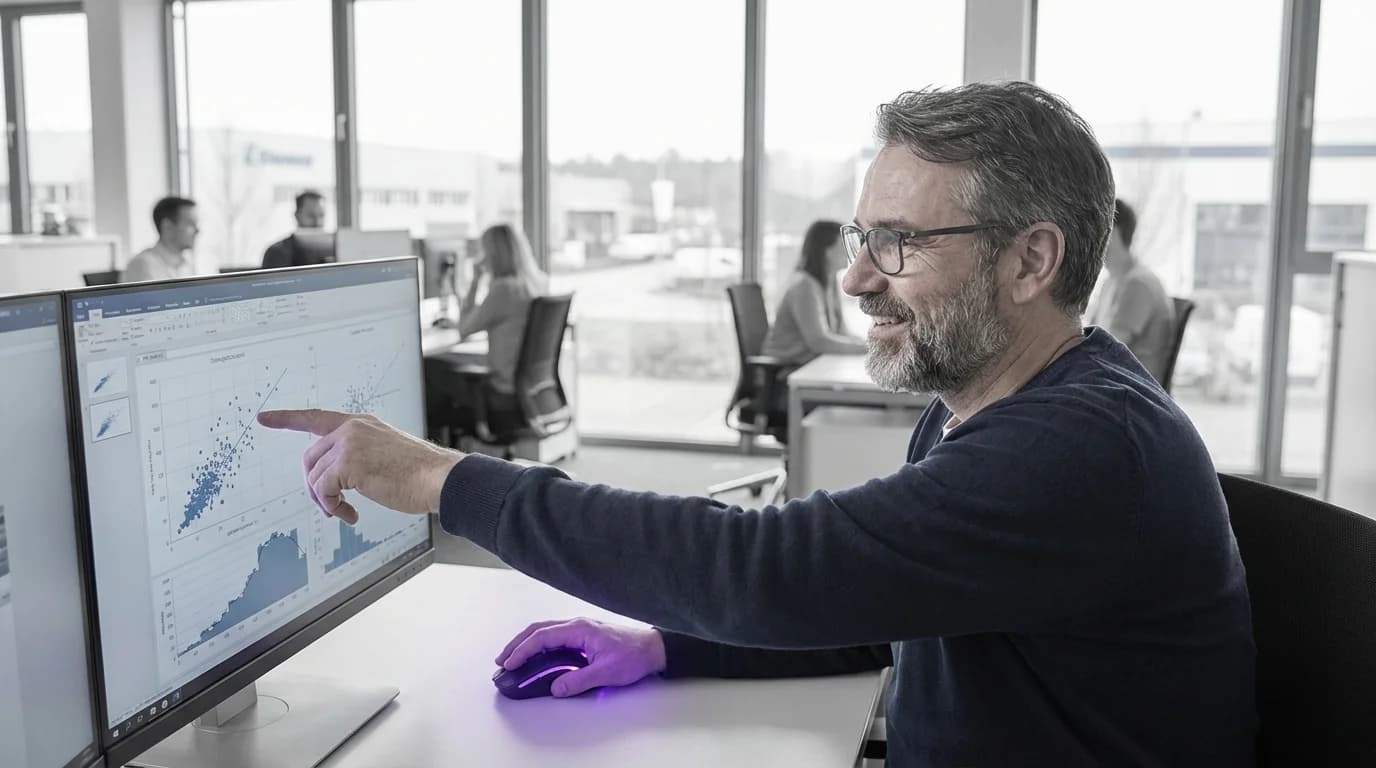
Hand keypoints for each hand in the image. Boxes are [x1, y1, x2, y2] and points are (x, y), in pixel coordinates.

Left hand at [257, 410, 462, 523]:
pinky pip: (323, 490)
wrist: (439, 478)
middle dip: (314, 486)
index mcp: (361, 424)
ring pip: (314, 477)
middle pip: (310, 457)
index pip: (316, 417)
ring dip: (326, 501)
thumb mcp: (385, 454)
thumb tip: (334, 481)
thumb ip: (359, 456)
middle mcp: (353, 428)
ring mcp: (350, 443)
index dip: (287, 418)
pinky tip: (350, 514)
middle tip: (330, 506)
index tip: (264, 417)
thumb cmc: (420, 473)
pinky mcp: (349, 463)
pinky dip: (332, 507)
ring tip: (345, 512)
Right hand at [496, 618, 665, 697]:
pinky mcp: (583, 635)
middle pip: (538, 629)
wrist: (652, 648)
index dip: (523, 650)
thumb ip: (579, 681)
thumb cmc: (632, 656)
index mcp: (579, 629)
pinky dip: (539, 643)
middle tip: (502, 660)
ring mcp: (579, 628)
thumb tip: (555, 688)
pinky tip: (535, 655)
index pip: (542, 637)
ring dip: (526, 642)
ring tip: (512, 657)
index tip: (510, 664)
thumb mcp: (606, 673)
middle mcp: (576, 625)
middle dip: (517, 643)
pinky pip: (554, 635)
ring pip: (545, 631)